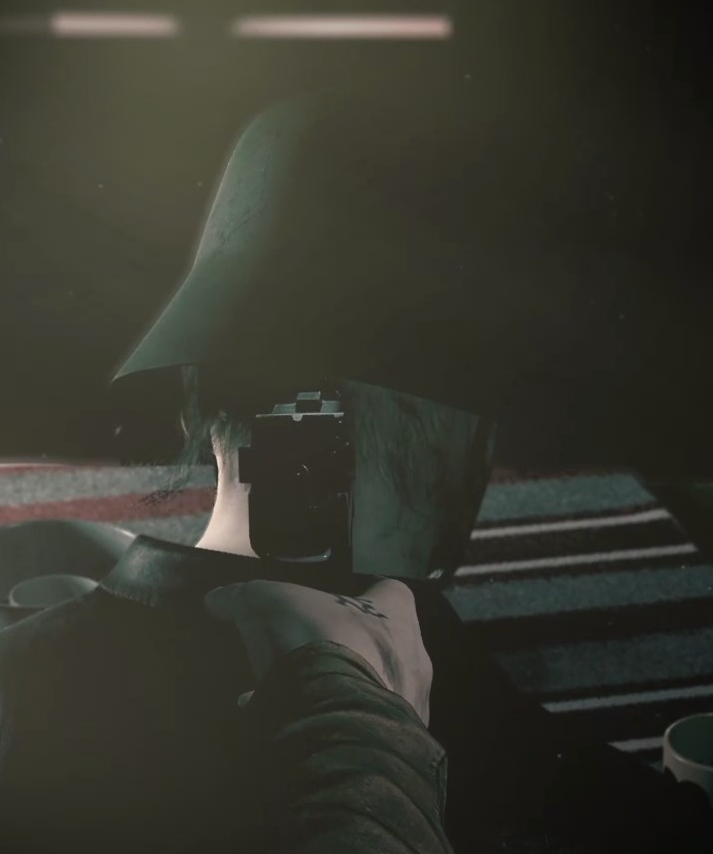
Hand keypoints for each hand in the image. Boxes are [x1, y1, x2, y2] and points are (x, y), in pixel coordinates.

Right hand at [205, 578, 432, 724]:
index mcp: (398, 616)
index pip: (391, 593)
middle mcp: (413, 659)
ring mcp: (408, 707)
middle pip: (379, 645)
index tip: (332, 605)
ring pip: (370, 690)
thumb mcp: (267, 604)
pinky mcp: (392, 748)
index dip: (362, 595)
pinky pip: (359, 730)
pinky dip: (327, 725)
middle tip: (304, 654)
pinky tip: (287, 726)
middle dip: (342, 649)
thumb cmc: (316, 641)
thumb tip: (217, 598)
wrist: (335, 719)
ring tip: (287, 695)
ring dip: (334, 689)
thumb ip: (243, 598)